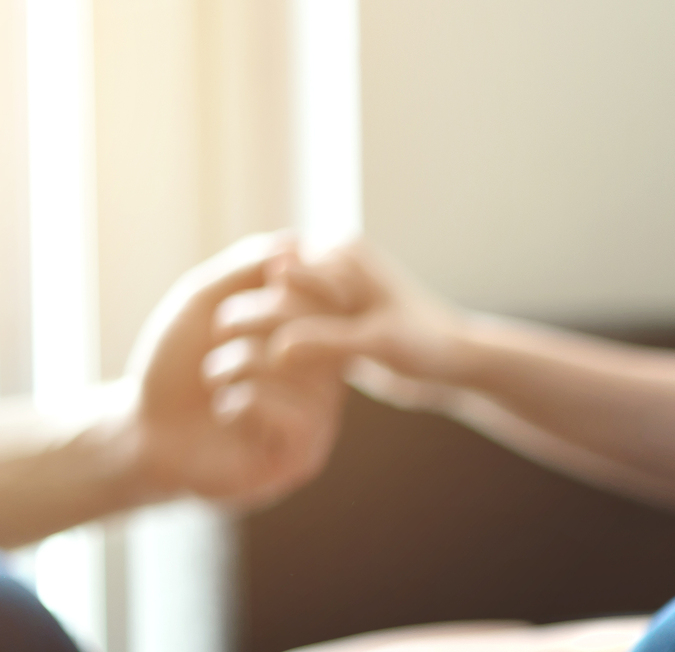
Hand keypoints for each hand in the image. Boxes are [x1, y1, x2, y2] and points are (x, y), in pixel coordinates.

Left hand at [113, 234, 348, 507]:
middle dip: (248, 316)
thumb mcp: (204, 302)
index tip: (260, 281)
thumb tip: (296, 244)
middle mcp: (325, 383)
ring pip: (291, 368)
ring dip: (232, 364)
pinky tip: (225, 415)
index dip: (296, 281)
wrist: (144, 432)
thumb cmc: (176, 368)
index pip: (331, 300)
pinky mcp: (302, 458)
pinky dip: (239, 404)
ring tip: (215, 381)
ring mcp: (318, 422)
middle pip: (314, 327)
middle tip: (218, 332)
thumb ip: (247, 269)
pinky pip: (288, 415)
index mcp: (312, 345)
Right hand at [211, 239, 478, 410]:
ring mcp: (331, 288)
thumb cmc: (425, 348)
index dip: (254, 307)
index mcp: (342, 253)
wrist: (456, 363)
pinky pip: (294, 328)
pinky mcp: (333, 316)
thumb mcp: (376, 345)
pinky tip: (257, 375)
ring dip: (261, 336)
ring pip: (282, 310)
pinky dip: (280, 348)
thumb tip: (277, 350)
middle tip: (217, 351)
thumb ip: (326, 343)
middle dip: (251, 319)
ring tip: (229, 364)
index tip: (223, 336)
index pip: (283, 275)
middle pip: (275, 290)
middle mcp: (332, 262)